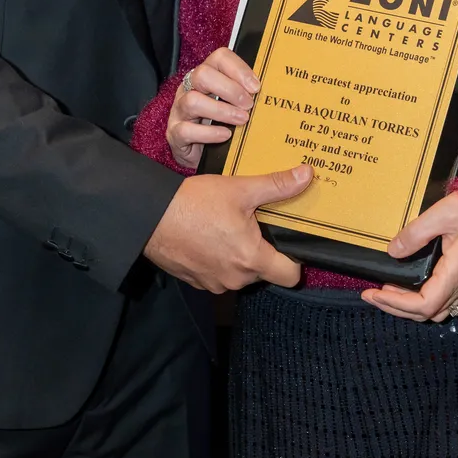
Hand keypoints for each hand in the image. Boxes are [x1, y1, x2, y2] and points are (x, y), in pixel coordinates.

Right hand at [144, 166, 313, 293]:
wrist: (151, 216)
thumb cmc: (194, 204)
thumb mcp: (240, 189)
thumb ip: (277, 185)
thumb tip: (306, 175)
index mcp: (251, 259)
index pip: (290, 276)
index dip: (294, 260)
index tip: (287, 241)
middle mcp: (234, 279)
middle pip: (263, 272)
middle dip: (261, 250)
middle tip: (254, 225)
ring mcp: (213, 283)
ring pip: (239, 273)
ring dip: (237, 255)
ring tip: (227, 227)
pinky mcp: (195, 281)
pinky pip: (217, 274)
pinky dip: (216, 259)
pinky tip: (208, 236)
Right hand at [167, 49, 259, 169]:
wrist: (200, 155)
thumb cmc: (221, 125)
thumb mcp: (234, 105)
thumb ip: (247, 95)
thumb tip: (276, 92)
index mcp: (206, 76)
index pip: (219, 57)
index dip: (238, 69)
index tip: (256, 86)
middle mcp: (189, 88)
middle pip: (202, 74)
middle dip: (230, 89)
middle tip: (249, 104)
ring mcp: (179, 110)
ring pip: (193, 101)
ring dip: (221, 110)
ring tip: (242, 120)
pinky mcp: (175, 133)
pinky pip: (187, 130)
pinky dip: (209, 133)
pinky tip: (226, 135)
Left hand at [362, 191, 457, 323]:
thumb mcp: (444, 213)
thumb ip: (416, 232)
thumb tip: (393, 251)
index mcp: (456, 271)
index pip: (424, 303)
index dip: (395, 304)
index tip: (373, 293)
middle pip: (427, 313)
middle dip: (395, 308)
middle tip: (372, 295)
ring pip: (435, 310)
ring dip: (408, 306)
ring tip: (387, 291)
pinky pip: (443, 300)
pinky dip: (421, 299)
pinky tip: (408, 286)